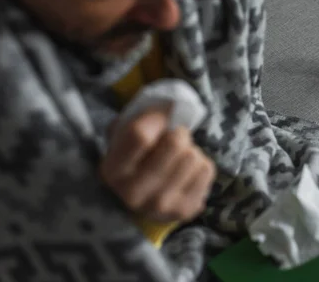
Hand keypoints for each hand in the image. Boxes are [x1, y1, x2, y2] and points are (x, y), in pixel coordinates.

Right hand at [100, 108, 215, 222]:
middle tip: (173, 139)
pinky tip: (186, 173)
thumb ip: (139, 117)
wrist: (145, 194)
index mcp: (112, 170)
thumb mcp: (125, 133)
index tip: (162, 118)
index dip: (157, 118)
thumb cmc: (137, 155)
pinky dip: (200, 164)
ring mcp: (160, 206)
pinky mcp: (184, 210)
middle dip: (178, 134)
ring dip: (190, 150)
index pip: (140, 135)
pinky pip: (206, 170)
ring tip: (178, 158)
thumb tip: (170, 107)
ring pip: (193, 156)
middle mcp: (132, 194)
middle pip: (175, 144)